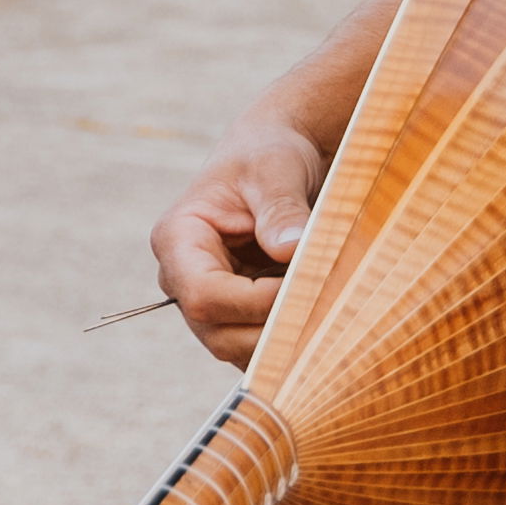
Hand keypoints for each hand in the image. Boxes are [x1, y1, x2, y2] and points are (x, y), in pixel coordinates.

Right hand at [153, 119, 325, 364]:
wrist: (278, 158)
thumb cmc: (269, 155)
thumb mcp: (276, 171)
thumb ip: (281, 209)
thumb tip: (290, 249)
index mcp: (177, 239)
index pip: (203, 295)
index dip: (255, 302)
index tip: (304, 286)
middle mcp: (182, 277)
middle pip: (218, 333)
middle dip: (274, 328)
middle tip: (327, 305)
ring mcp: (208, 301)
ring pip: (239, 349)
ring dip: (286, 340)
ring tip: (328, 308)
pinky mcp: (234, 314)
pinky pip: (257, 347)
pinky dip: (290, 341)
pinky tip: (322, 315)